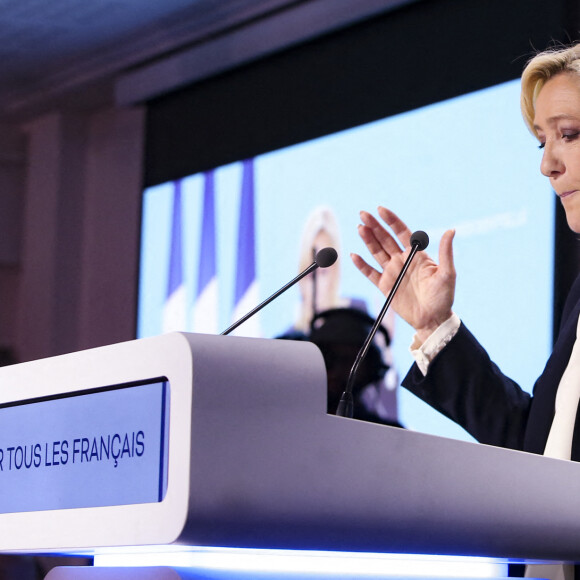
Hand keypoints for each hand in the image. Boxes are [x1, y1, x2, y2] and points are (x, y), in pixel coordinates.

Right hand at [351, 207, 455, 341]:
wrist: (433, 319)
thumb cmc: (443, 297)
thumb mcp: (447, 274)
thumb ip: (446, 252)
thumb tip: (451, 230)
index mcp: (416, 254)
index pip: (401, 232)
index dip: (391, 220)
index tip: (381, 210)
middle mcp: (402, 260)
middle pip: (385, 239)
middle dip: (374, 226)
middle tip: (363, 214)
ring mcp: (392, 272)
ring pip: (376, 252)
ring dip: (368, 240)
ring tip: (360, 228)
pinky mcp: (385, 286)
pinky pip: (370, 273)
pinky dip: (362, 265)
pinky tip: (355, 255)